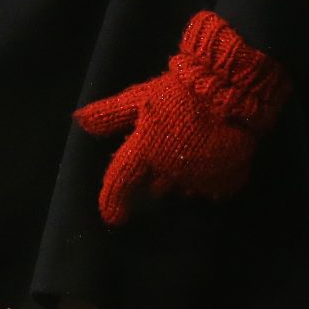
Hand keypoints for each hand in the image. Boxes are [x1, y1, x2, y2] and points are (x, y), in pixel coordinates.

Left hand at [73, 11, 290, 225]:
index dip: (112, 202)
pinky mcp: (223, 183)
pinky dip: (205, 179)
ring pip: (179, 189)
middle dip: (153, 175)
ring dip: (178, 177)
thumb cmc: (179, 92)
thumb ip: (110, 113)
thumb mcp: (140, 97)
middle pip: (152, 186)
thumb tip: (78, 121)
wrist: (231, 91)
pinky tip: (208, 160)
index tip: (112, 216)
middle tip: (161, 151)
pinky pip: (208, 190)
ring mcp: (197, 180)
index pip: (120, 183)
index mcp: (144, 151)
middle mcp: (167, 172)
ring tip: (187, 151)